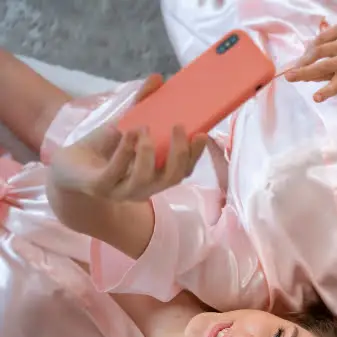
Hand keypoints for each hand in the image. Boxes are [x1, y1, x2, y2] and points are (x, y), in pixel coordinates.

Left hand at [48, 75, 207, 202]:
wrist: (67, 166)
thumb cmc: (101, 147)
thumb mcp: (125, 124)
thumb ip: (141, 104)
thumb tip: (158, 78)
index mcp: (156, 177)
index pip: (183, 171)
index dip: (194, 155)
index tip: (202, 134)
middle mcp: (144, 188)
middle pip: (171, 178)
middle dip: (179, 154)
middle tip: (178, 127)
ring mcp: (121, 190)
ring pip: (145, 179)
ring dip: (148, 154)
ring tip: (145, 128)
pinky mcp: (99, 187)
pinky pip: (115, 172)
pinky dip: (124, 151)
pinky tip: (128, 132)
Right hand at [285, 25, 336, 100]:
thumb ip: (327, 78)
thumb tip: (305, 78)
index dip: (326, 92)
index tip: (315, 98)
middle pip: (325, 66)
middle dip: (305, 72)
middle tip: (289, 77)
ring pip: (319, 49)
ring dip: (305, 58)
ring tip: (297, 66)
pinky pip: (321, 36)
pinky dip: (312, 44)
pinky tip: (308, 51)